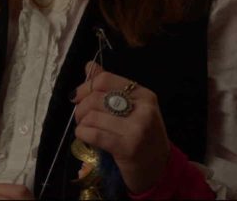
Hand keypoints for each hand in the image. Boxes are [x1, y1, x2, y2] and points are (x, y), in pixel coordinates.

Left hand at [72, 62, 169, 193]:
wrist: (159, 170)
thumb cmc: (141, 136)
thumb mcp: (131, 108)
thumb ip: (110, 86)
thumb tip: (89, 66)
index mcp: (144, 94)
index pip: (105, 79)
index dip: (86, 86)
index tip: (78, 97)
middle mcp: (144, 109)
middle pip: (96, 98)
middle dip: (81, 108)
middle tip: (81, 118)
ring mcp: (137, 129)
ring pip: (92, 116)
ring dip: (82, 123)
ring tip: (86, 128)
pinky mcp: (128, 148)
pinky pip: (93, 134)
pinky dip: (83, 134)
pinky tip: (86, 136)